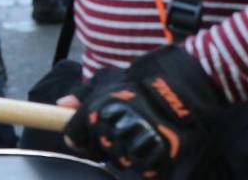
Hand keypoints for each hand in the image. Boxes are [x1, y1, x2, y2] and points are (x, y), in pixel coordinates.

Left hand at [63, 46, 223, 177]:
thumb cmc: (145, 80)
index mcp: (98, 111)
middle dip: (105, 139)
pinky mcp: (155, 164)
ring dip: (125, 150)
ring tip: (140, 130)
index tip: (87, 128)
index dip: (78, 133)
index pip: (74, 134)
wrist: (186, 87)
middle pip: (97, 148)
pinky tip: (153, 142)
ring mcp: (133, 149)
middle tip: (123, 124)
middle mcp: (112, 132)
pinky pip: (142, 169)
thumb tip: (61, 104)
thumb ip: (83, 93)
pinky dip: (145, 160)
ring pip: (118, 160)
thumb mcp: (110, 78)